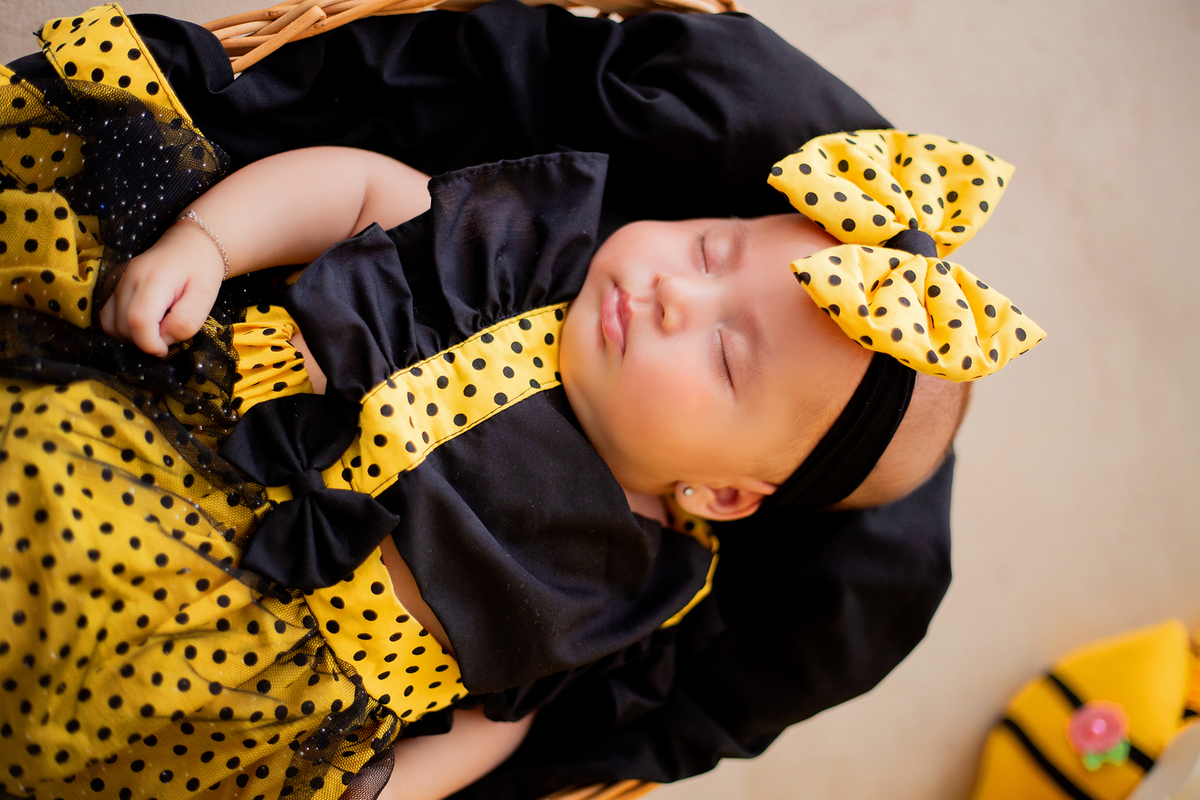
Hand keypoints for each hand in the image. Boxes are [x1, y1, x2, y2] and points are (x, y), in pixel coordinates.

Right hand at [100, 220, 225, 356]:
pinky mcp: (111, 285)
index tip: (166, 349)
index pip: (138, 320)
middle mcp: (127, 278)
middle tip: (167, 334)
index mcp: (154, 279)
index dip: (150, 343)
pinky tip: (144, 324)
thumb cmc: (202, 270)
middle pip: (122, 327)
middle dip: (144, 341)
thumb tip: (163, 340)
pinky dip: (122, 329)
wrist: (189, 245)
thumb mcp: (206, 296)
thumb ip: (187, 321)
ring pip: (110, 325)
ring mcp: (115, 281)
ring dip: (132, 338)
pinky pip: (106, 317)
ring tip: (157, 328)